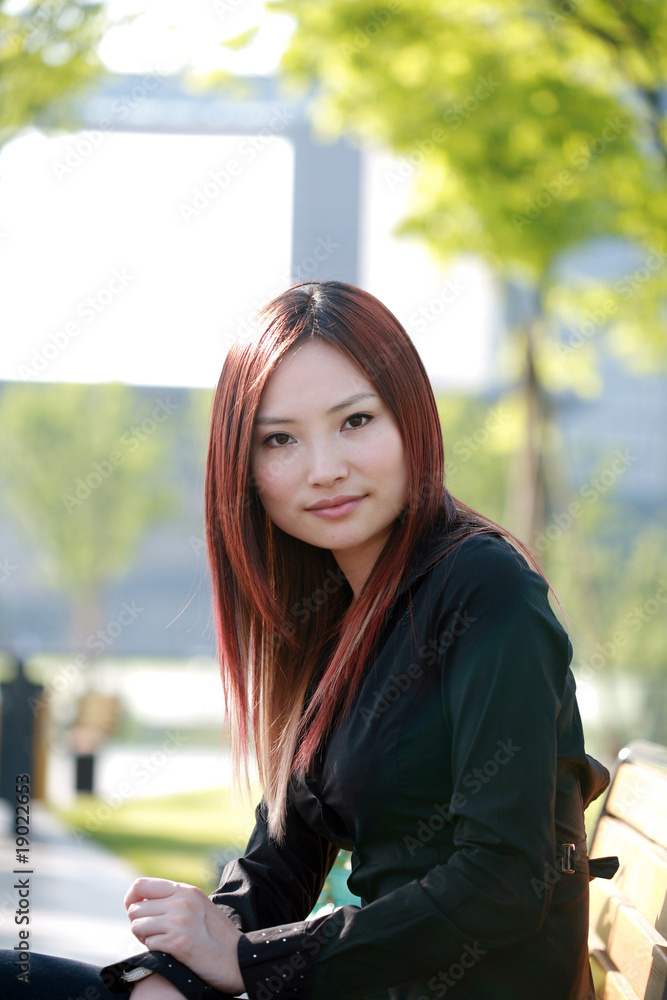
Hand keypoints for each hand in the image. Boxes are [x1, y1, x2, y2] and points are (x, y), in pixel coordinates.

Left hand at [124, 877, 244, 994]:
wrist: (238, 959)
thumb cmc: (218, 937)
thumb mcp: (199, 907)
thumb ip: (176, 900)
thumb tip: (142, 903)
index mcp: (186, 890)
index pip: (141, 885)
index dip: (131, 899)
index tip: (135, 912)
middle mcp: (181, 902)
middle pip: (135, 909)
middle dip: (139, 924)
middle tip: (153, 934)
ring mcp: (179, 922)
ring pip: (137, 926)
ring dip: (145, 938)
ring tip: (161, 942)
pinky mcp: (178, 943)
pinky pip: (148, 944)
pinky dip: (153, 950)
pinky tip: (169, 952)